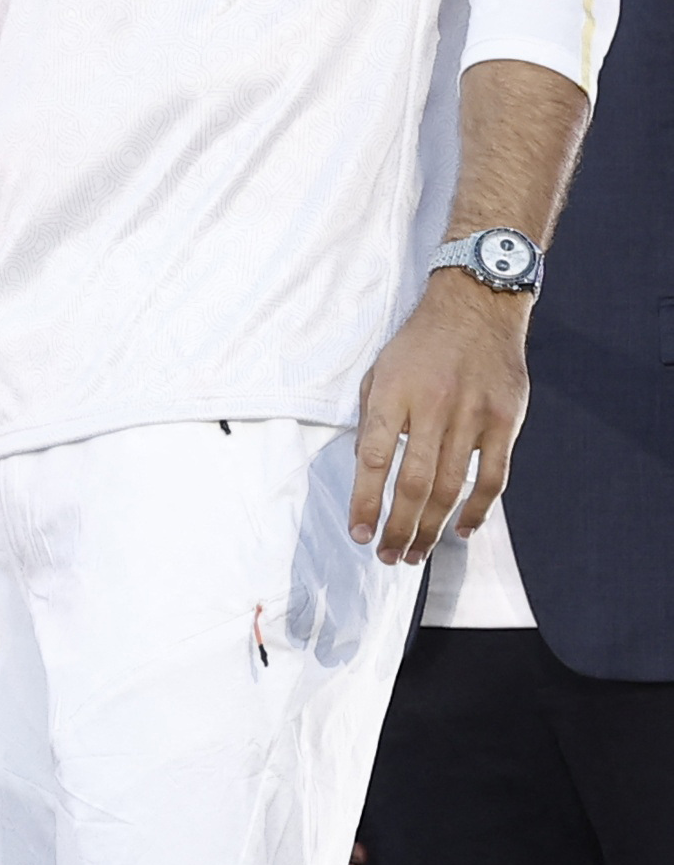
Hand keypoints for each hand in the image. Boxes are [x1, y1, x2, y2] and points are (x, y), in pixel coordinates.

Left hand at [352, 275, 527, 562]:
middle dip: (399, 528)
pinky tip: (462, 531)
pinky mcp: (506, 422)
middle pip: (414, 484)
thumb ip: (373, 419)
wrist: (476, 307)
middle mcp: (433, 407)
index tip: (358, 534)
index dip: (365, 503)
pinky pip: (493, 478)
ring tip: (416, 553)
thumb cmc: (419, 345)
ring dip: (433, 527)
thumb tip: (367, 473)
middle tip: (388, 556)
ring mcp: (473, 416)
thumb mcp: (380, 371)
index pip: (372, 460)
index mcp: (393, 394)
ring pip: (452, 487)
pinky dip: (477, 510)